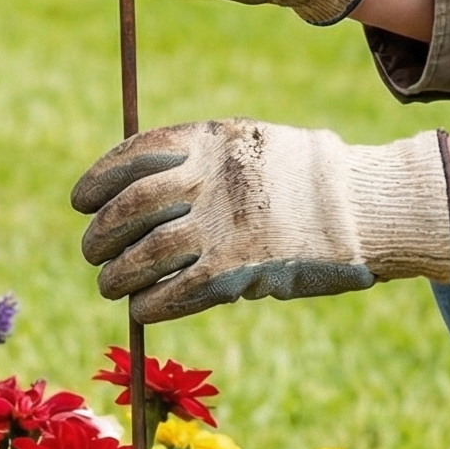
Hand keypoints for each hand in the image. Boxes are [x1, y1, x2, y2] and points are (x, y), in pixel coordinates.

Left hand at [71, 120, 449, 323]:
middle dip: (99, 231)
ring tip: (109, 284)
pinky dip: (150, 304)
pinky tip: (142, 309)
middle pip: (129, 207)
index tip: (81, 199)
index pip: (135, 154)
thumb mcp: (256, 146)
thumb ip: (206, 165)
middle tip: (91, 250)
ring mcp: (223, 225)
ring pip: (144, 254)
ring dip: (117, 274)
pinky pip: (175, 292)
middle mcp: (210, 178)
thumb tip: (148, 204)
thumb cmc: (312, 180)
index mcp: (213, 139)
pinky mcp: (238, 270)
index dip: (98, 179)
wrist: (368, 206)